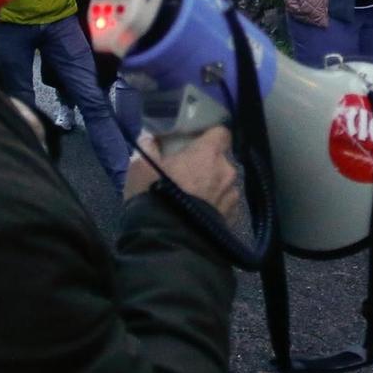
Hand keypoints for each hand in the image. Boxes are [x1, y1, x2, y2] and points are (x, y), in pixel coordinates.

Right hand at [125, 126, 241, 225]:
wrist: (169, 240)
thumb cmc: (156, 196)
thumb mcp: (141, 167)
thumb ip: (148, 148)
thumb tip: (149, 138)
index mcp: (209, 153)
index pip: (221, 132)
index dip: (210, 135)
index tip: (196, 141)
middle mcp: (227, 171)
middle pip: (221, 159)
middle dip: (207, 164)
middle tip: (187, 173)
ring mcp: (231, 197)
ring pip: (224, 184)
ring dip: (212, 186)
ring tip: (193, 197)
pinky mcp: (232, 219)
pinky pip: (225, 205)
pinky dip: (215, 206)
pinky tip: (199, 214)